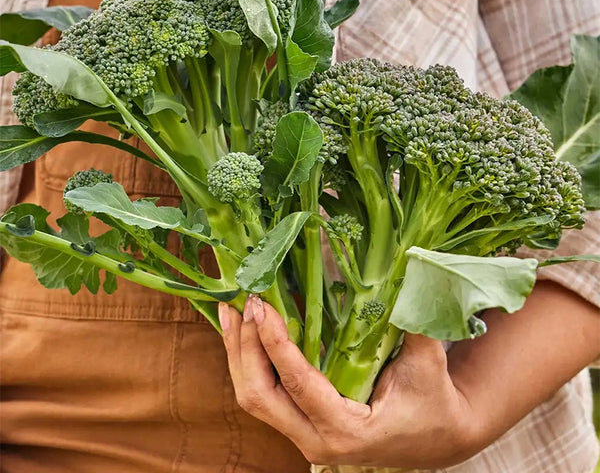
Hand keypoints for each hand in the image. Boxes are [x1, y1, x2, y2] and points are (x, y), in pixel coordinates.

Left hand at [218, 295, 479, 467]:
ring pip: (254, 397)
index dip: (275, 344)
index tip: (260, 307)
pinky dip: (249, 361)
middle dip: (245, 348)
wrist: (439, 437)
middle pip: (260, 397)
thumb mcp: (428, 363)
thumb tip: (408, 267)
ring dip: (238, 353)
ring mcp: (304, 434)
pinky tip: (242, 332)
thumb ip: (416, 320)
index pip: (299, 384)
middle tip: (243, 303)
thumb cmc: (435, 401)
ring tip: (229, 311)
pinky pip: (263, 393)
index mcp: (346, 431)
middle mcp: (316, 441)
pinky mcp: (299, 422)